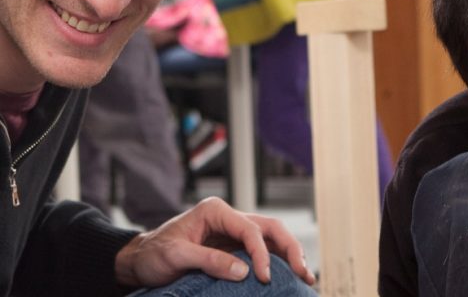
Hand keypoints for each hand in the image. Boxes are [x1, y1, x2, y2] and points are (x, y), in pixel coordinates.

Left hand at [114, 196, 314, 287]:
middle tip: (303, 272)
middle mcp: (229, 217)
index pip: (249, 228)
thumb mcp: (176, 257)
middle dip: (289, 248)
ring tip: (306, 276)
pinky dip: (278, 261)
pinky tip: (290, 274)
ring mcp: (233, 231)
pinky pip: (261, 250)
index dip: (261, 252)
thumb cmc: (154, 255)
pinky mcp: (233, 246)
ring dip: (289, 254)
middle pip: (269, 227)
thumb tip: (244, 271)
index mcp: (216, 211)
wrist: (140, 260)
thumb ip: (209, 261)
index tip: (264, 277)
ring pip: (271, 237)